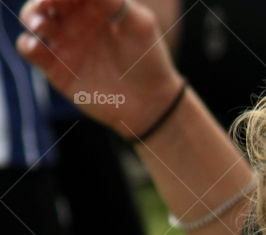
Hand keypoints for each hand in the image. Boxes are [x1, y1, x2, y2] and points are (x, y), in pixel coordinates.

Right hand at [16, 0, 182, 136]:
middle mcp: (75, 19)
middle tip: (46, 6)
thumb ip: (112, 0)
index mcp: (93, 3)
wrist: (149, 104)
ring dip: (31, 16)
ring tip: (41, 26)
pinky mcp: (57, 69)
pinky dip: (27, 44)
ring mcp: (64, 43)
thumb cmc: (148, 60)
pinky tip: (35, 45)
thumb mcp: (138, 24)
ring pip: (35, 20)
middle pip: (47, 0)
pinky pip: (32, 51)